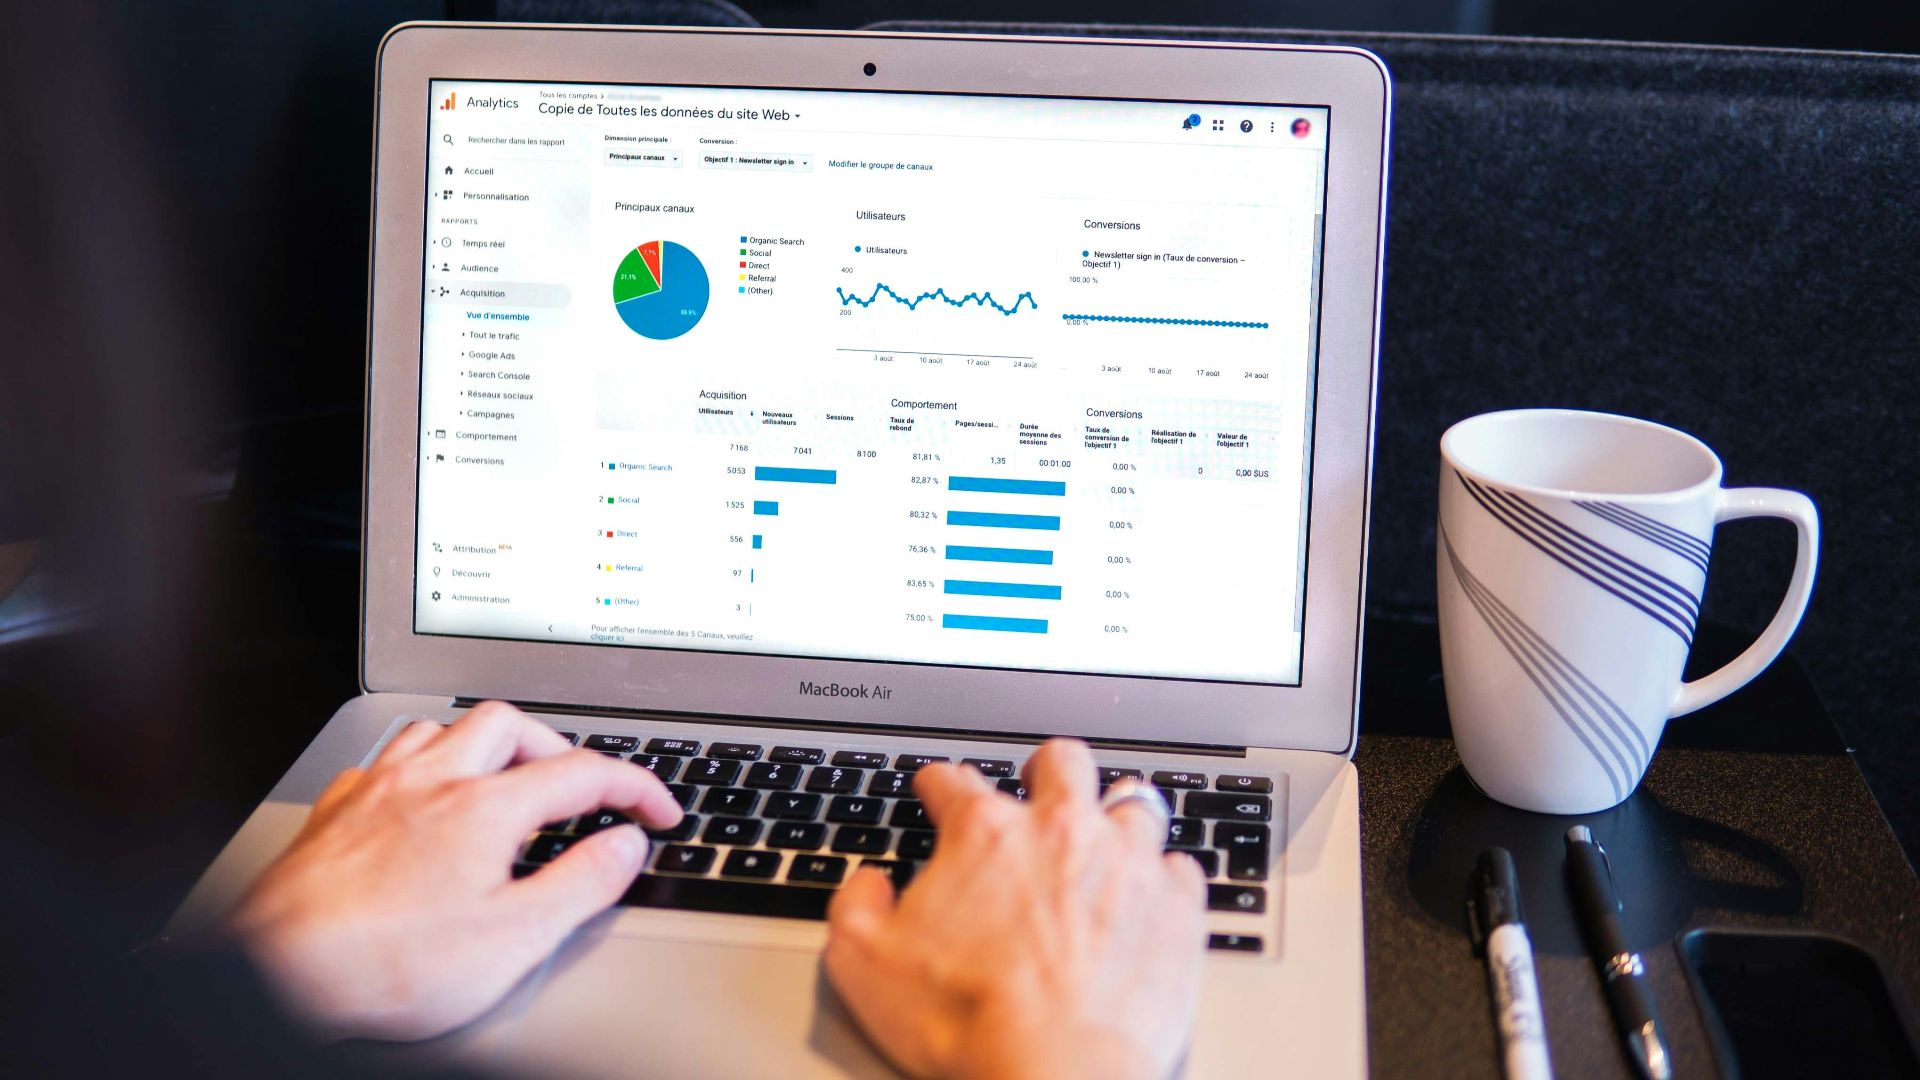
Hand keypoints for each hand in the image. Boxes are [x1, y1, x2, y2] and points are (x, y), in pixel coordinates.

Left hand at [226, 701, 681, 1039]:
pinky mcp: (334, 813)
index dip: (634, 788)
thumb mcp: (512, 940)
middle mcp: (430, 782)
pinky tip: (419, 800)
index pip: (582, 774)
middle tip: (579, 787)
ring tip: (502, 779)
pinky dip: (420, 768)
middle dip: (555, 746)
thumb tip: (624, 844)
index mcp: (483, 808)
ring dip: (483, 744)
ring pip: (440, 728)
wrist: (276, 976)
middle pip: (508, 724)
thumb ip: (580, 883)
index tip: (657, 811)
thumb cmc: (383, 966)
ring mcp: (376, 792)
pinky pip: (385, 761)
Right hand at [824, 739, 1208, 1079]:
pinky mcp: (1176, 906)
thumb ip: (855, 905)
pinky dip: (1162, 877)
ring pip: (1132, 802)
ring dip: (1114, 816)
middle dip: (1045, 768)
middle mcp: (1061, 831)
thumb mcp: (863, 963)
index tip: (936, 790)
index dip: (938, 783)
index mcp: (984, 835)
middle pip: (1061, 761)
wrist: (1056, 1073)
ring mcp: (1126, 863)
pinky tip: (1148, 897)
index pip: (953, 780)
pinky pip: (1179, 866)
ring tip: (1104, 838)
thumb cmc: (966, 1022)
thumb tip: (869, 884)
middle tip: (1037, 787)